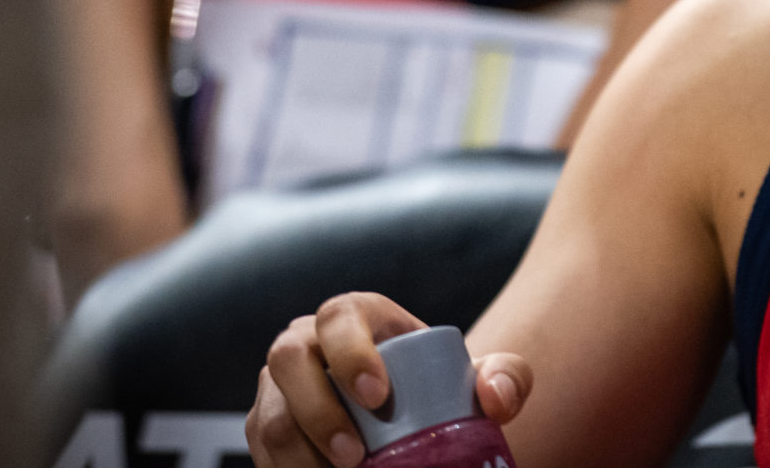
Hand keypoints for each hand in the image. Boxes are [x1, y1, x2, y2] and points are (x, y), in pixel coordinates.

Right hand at [248, 293, 532, 467]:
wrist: (409, 417)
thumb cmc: (441, 388)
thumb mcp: (483, 377)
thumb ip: (508, 378)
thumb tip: (492, 398)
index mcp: (354, 315)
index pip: (339, 316)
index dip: (350, 353)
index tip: (379, 398)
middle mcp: (305, 341)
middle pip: (288, 361)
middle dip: (317, 411)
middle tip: (356, 457)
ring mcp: (277, 386)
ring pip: (268, 416)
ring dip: (299, 455)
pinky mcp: (264, 426)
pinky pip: (261, 451)